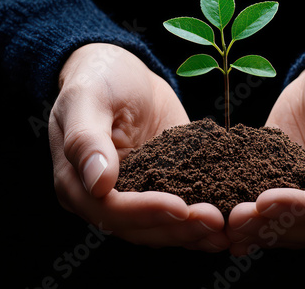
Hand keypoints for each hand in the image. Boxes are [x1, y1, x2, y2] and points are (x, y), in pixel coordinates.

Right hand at [49, 43, 228, 250]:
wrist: (125, 74)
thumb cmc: (100, 79)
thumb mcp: (86, 98)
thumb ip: (85, 139)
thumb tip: (98, 183)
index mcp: (77, 182)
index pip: (110, 210)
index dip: (145, 212)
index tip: (180, 207)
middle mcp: (104, 198)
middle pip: (140, 227)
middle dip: (178, 227)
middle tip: (215, 221)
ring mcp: (135, 195)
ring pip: (162, 227)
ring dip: (193, 231)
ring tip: (225, 228)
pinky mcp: (162, 186)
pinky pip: (179, 210)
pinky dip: (200, 218)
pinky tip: (227, 219)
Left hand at [227, 47, 304, 254]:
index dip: (301, 209)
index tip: (264, 201)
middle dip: (272, 225)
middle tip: (235, 219)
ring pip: (290, 228)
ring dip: (258, 230)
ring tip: (226, 225)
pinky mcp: (291, 188)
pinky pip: (274, 213)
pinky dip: (253, 223)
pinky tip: (226, 230)